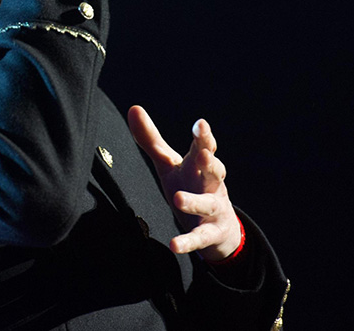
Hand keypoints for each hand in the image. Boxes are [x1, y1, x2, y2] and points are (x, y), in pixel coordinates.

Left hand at [127, 105, 242, 261]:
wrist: (220, 228)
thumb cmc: (191, 185)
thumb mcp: (169, 164)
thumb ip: (152, 139)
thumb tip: (133, 107)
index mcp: (200, 165)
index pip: (204, 147)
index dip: (203, 136)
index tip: (201, 124)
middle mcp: (211, 183)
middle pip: (213, 170)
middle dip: (211, 161)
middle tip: (205, 152)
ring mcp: (213, 209)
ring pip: (207, 203)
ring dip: (194, 202)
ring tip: (178, 198)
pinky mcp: (210, 234)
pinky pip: (199, 238)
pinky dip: (188, 242)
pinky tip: (173, 245)